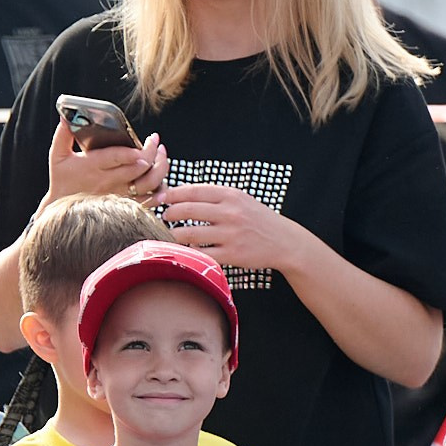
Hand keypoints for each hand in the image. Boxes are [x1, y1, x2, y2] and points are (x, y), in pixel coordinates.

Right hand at [44, 117, 165, 204]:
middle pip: (138, 168)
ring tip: (161, 154)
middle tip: (155, 141)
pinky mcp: (126, 206)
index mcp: (92, 166)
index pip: (117, 157)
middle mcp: (108, 182)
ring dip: (160, 169)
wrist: (64, 212)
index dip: (134, 151)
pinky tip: (162, 178)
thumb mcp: (57, 157)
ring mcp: (119, 195)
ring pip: (148, 184)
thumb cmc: (62, 181)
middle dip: (153, 153)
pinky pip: (149, 201)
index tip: (147, 141)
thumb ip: (62, 136)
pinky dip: (160, 190)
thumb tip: (66, 117)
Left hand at [153, 182, 316, 275]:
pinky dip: (189, 251)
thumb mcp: (241, 199)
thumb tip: (181, 194)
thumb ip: (215, 196)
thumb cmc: (258, 219)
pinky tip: (185, 249)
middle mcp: (230, 213)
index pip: (193, 191)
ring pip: (190, 233)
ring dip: (174, 234)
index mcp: (231, 196)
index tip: (161, 198)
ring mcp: (231, 234)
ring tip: (170, 234)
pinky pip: (202, 253)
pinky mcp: (232, 254)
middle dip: (169, 213)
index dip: (172, 194)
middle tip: (163, 217)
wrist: (284, 242)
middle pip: (187, 210)